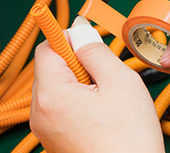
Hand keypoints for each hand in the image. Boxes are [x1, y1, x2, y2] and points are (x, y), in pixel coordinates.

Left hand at [30, 41, 164, 152]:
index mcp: (51, 95)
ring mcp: (46, 129)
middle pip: (50, 67)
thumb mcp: (120, 81)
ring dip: (81, 83)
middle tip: (106, 75)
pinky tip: (102, 113)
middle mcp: (40, 113)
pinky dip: (79, 102)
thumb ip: (96, 50)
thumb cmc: (129, 138)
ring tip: (107, 99)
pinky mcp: (55, 139)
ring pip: (57, 87)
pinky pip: (61, 107)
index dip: (70, 38)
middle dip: (77, 63)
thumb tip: (81, 30)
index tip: (89, 40)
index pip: (46, 47)